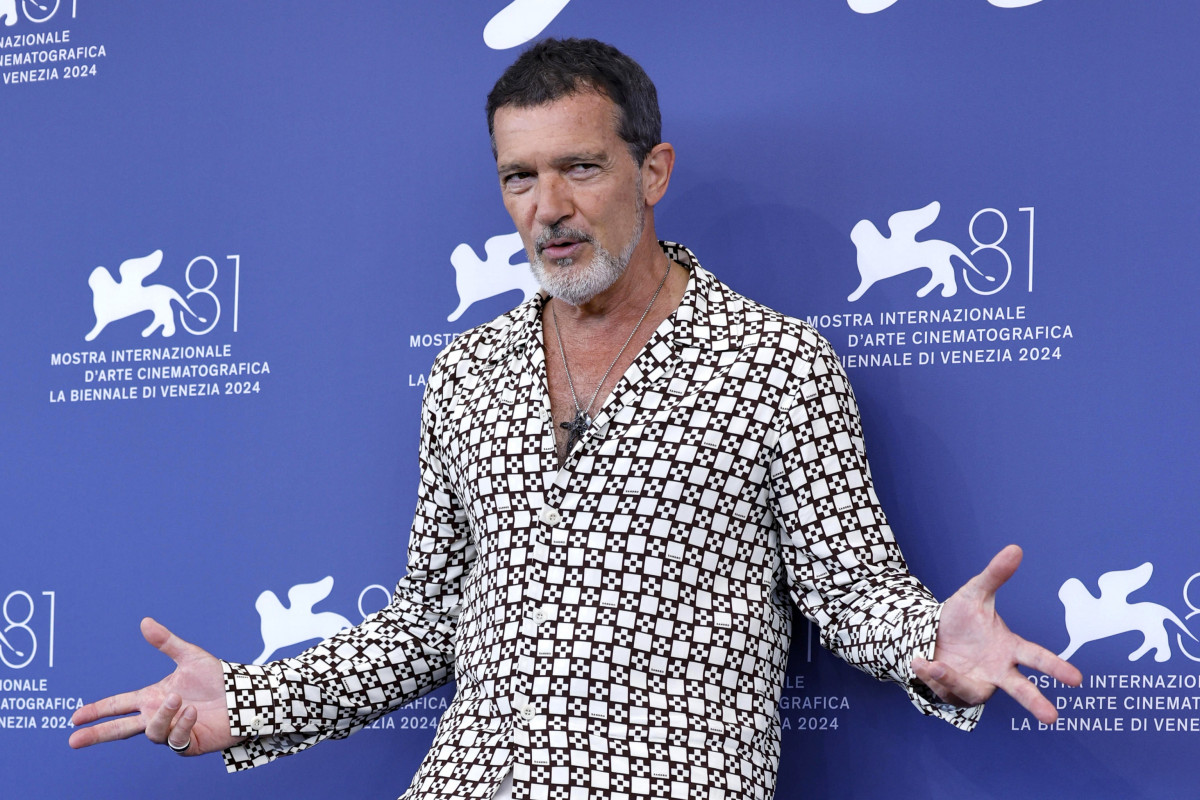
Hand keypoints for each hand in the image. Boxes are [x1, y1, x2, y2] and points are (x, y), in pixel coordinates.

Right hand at [69, 617, 240, 755]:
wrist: (244, 696)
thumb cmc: (219, 679)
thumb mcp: (191, 657)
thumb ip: (166, 642)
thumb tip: (145, 621)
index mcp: (154, 697)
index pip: (118, 705)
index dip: (97, 711)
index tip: (75, 718)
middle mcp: (159, 716)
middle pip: (120, 729)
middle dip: (97, 734)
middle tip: (74, 740)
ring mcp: (171, 732)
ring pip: (152, 731)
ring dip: (162, 715)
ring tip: (179, 700)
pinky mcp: (188, 743)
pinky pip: (176, 738)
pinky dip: (182, 724)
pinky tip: (193, 712)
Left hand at [913, 544, 1081, 722]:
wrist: (927, 634)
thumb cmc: (960, 618)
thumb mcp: (974, 594)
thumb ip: (994, 575)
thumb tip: (1015, 548)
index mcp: (1009, 648)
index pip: (1037, 657)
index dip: (1056, 667)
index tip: (1076, 679)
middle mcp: (998, 671)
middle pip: (1020, 689)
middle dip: (1034, 702)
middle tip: (1051, 717)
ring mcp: (978, 684)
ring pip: (973, 692)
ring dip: (953, 679)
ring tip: (933, 663)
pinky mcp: (955, 693)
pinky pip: (946, 688)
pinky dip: (932, 675)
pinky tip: (921, 660)